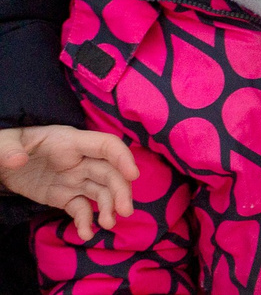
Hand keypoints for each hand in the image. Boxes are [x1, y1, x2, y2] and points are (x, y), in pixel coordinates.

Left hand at [0, 125, 138, 241]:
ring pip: (101, 191)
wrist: (2, 158)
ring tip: (107, 225)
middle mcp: (79, 159)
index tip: (133, 176)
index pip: (105, 145)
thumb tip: (17, 160)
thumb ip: (9, 149)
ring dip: (109, 207)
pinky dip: (86, 221)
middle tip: (124, 212)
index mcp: (69, 142)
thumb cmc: (9, 141)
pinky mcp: (65, 195)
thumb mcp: (6, 141)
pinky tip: (85, 234)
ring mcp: (73, 178)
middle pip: (109, 172)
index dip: (123, 157)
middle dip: (120, 191)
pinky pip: (81, 208)